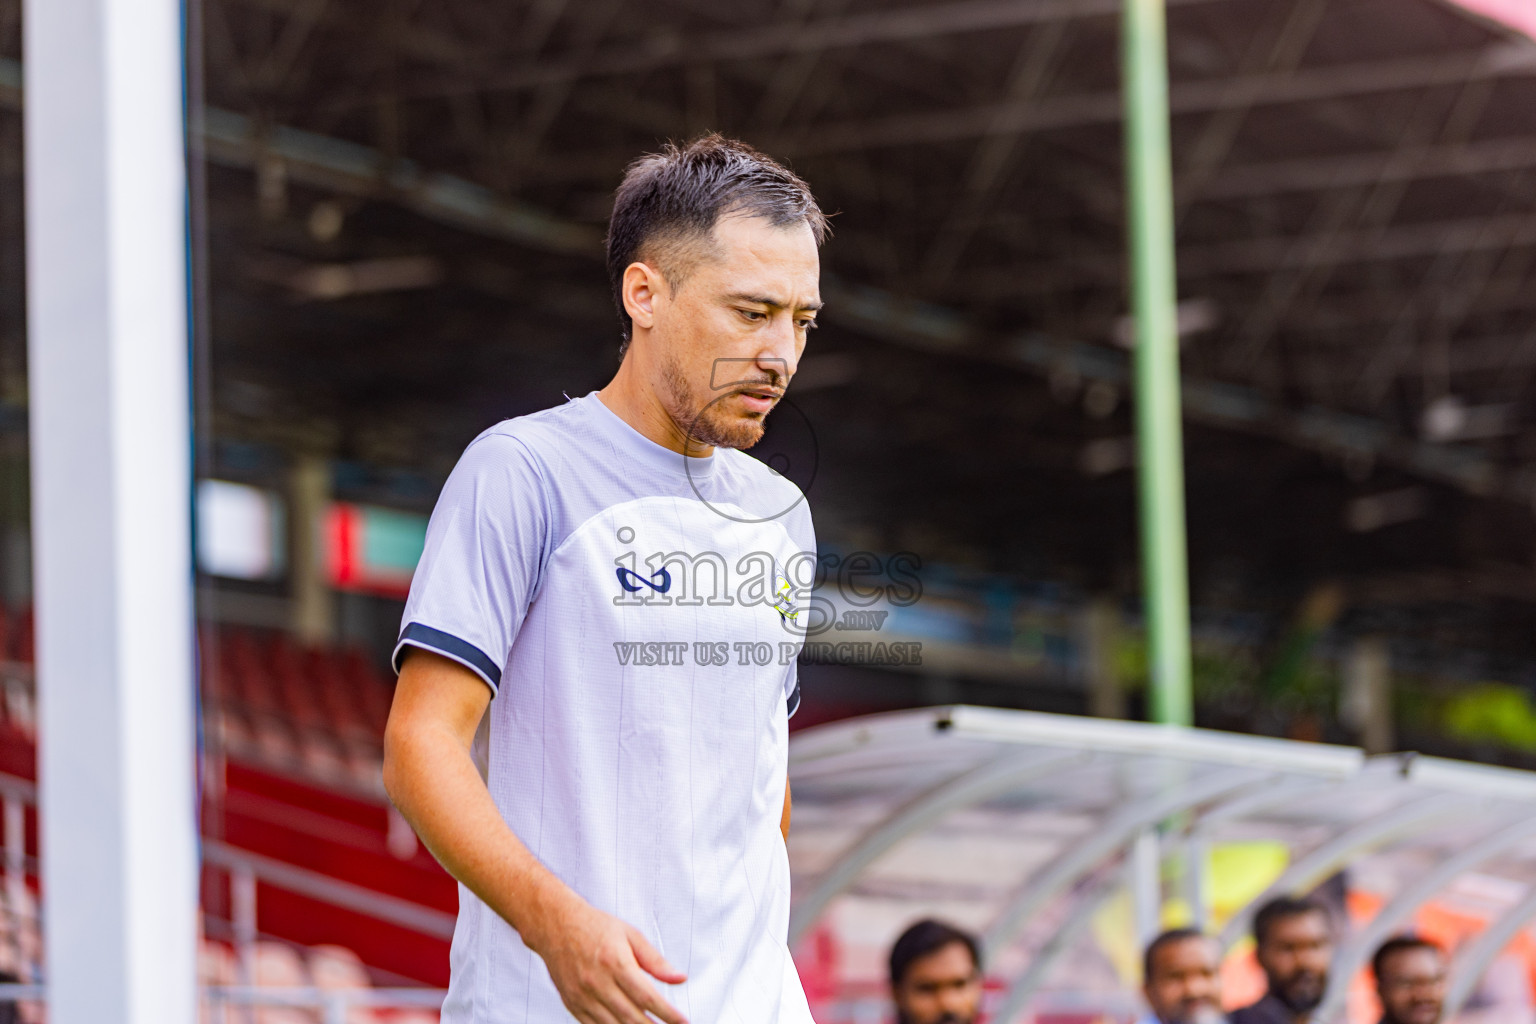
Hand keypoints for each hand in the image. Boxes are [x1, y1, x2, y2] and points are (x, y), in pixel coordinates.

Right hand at [527, 893, 687, 1023]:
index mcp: (615, 962)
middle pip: (631, 1017)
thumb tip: (679, 978)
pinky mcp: (572, 1004)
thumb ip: (655, 961)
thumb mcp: (630, 935)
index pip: (647, 996)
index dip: (667, 1013)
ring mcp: (583, 996)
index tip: (682, 1021)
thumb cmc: (594, 927)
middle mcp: (598, 982)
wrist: (555, 926)